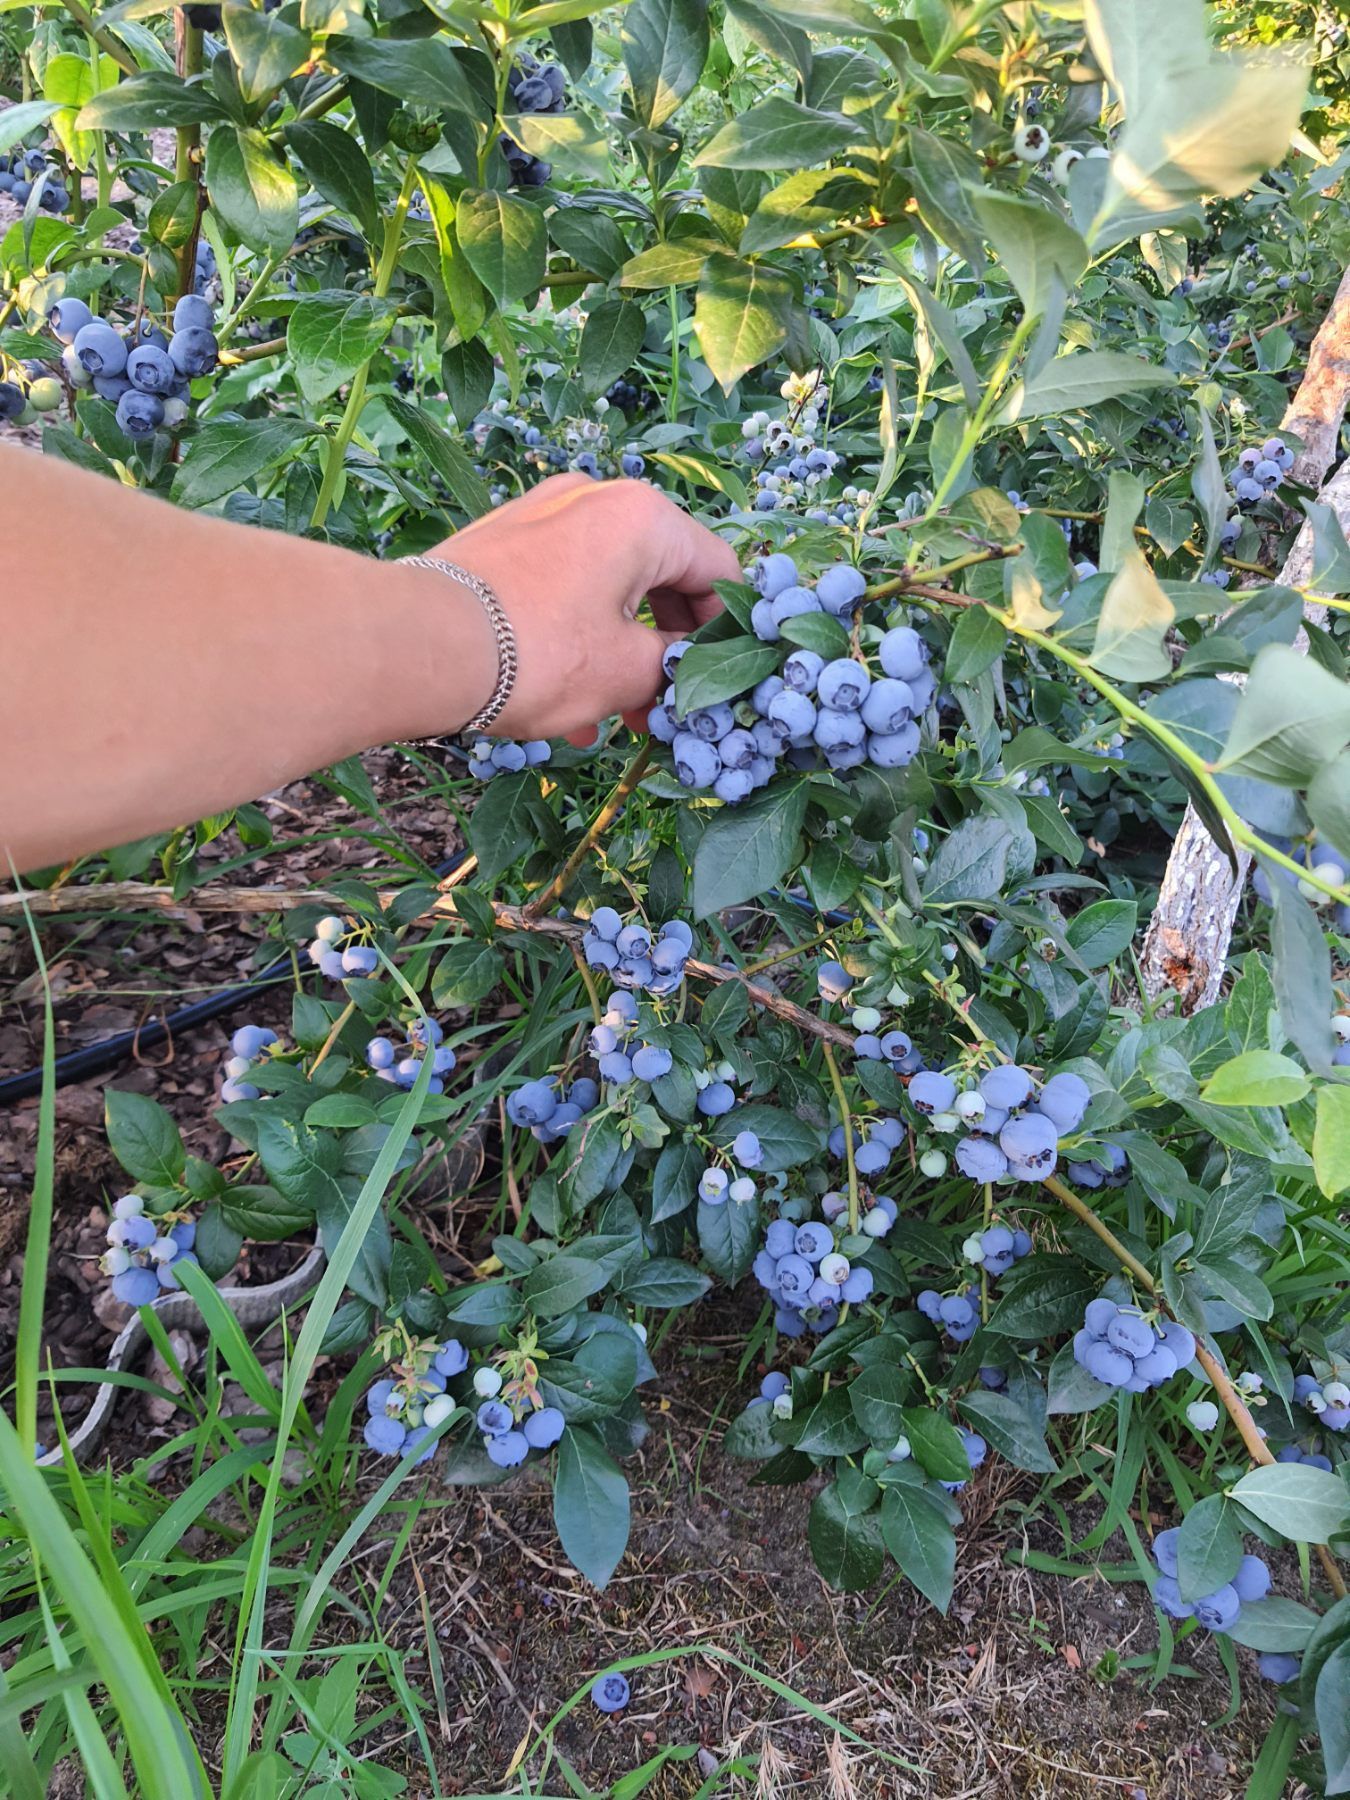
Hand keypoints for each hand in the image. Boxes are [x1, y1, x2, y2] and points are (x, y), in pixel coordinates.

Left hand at [438, 475, 740, 741]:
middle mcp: (593, 498)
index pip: (716, 568)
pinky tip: (564, 703)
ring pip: (606, 587)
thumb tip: (682, 668)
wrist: (419, 645)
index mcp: (642, 517)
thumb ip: (673, 666)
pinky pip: (561, 588)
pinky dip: (575, 637)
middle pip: (659, 576)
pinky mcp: (500, 541)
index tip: (715, 681)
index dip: (724, 631)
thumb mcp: (626, 672)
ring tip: (613, 718)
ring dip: (619, 652)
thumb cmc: (539, 654)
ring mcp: (541, 514)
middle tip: (663, 708)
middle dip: (664, 648)